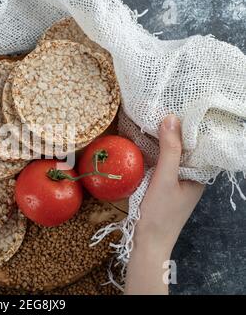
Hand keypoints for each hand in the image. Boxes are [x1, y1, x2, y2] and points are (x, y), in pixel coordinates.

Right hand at [125, 114, 203, 294]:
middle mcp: (194, 177)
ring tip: (154, 122)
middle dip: (176, 131)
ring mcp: (180, 182)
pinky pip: (166, 164)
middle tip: (162, 110)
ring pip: (175, 156)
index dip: (190, 126)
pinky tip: (148, 144)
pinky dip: (158, 154)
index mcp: (201, 175)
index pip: (200, 144)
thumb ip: (170, 149)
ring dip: (165, 142)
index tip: (178, 107)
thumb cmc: (159, 213)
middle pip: (187, 148)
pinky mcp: (167, 187)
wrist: (148, 243)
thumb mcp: (164, 178)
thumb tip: (171, 117)